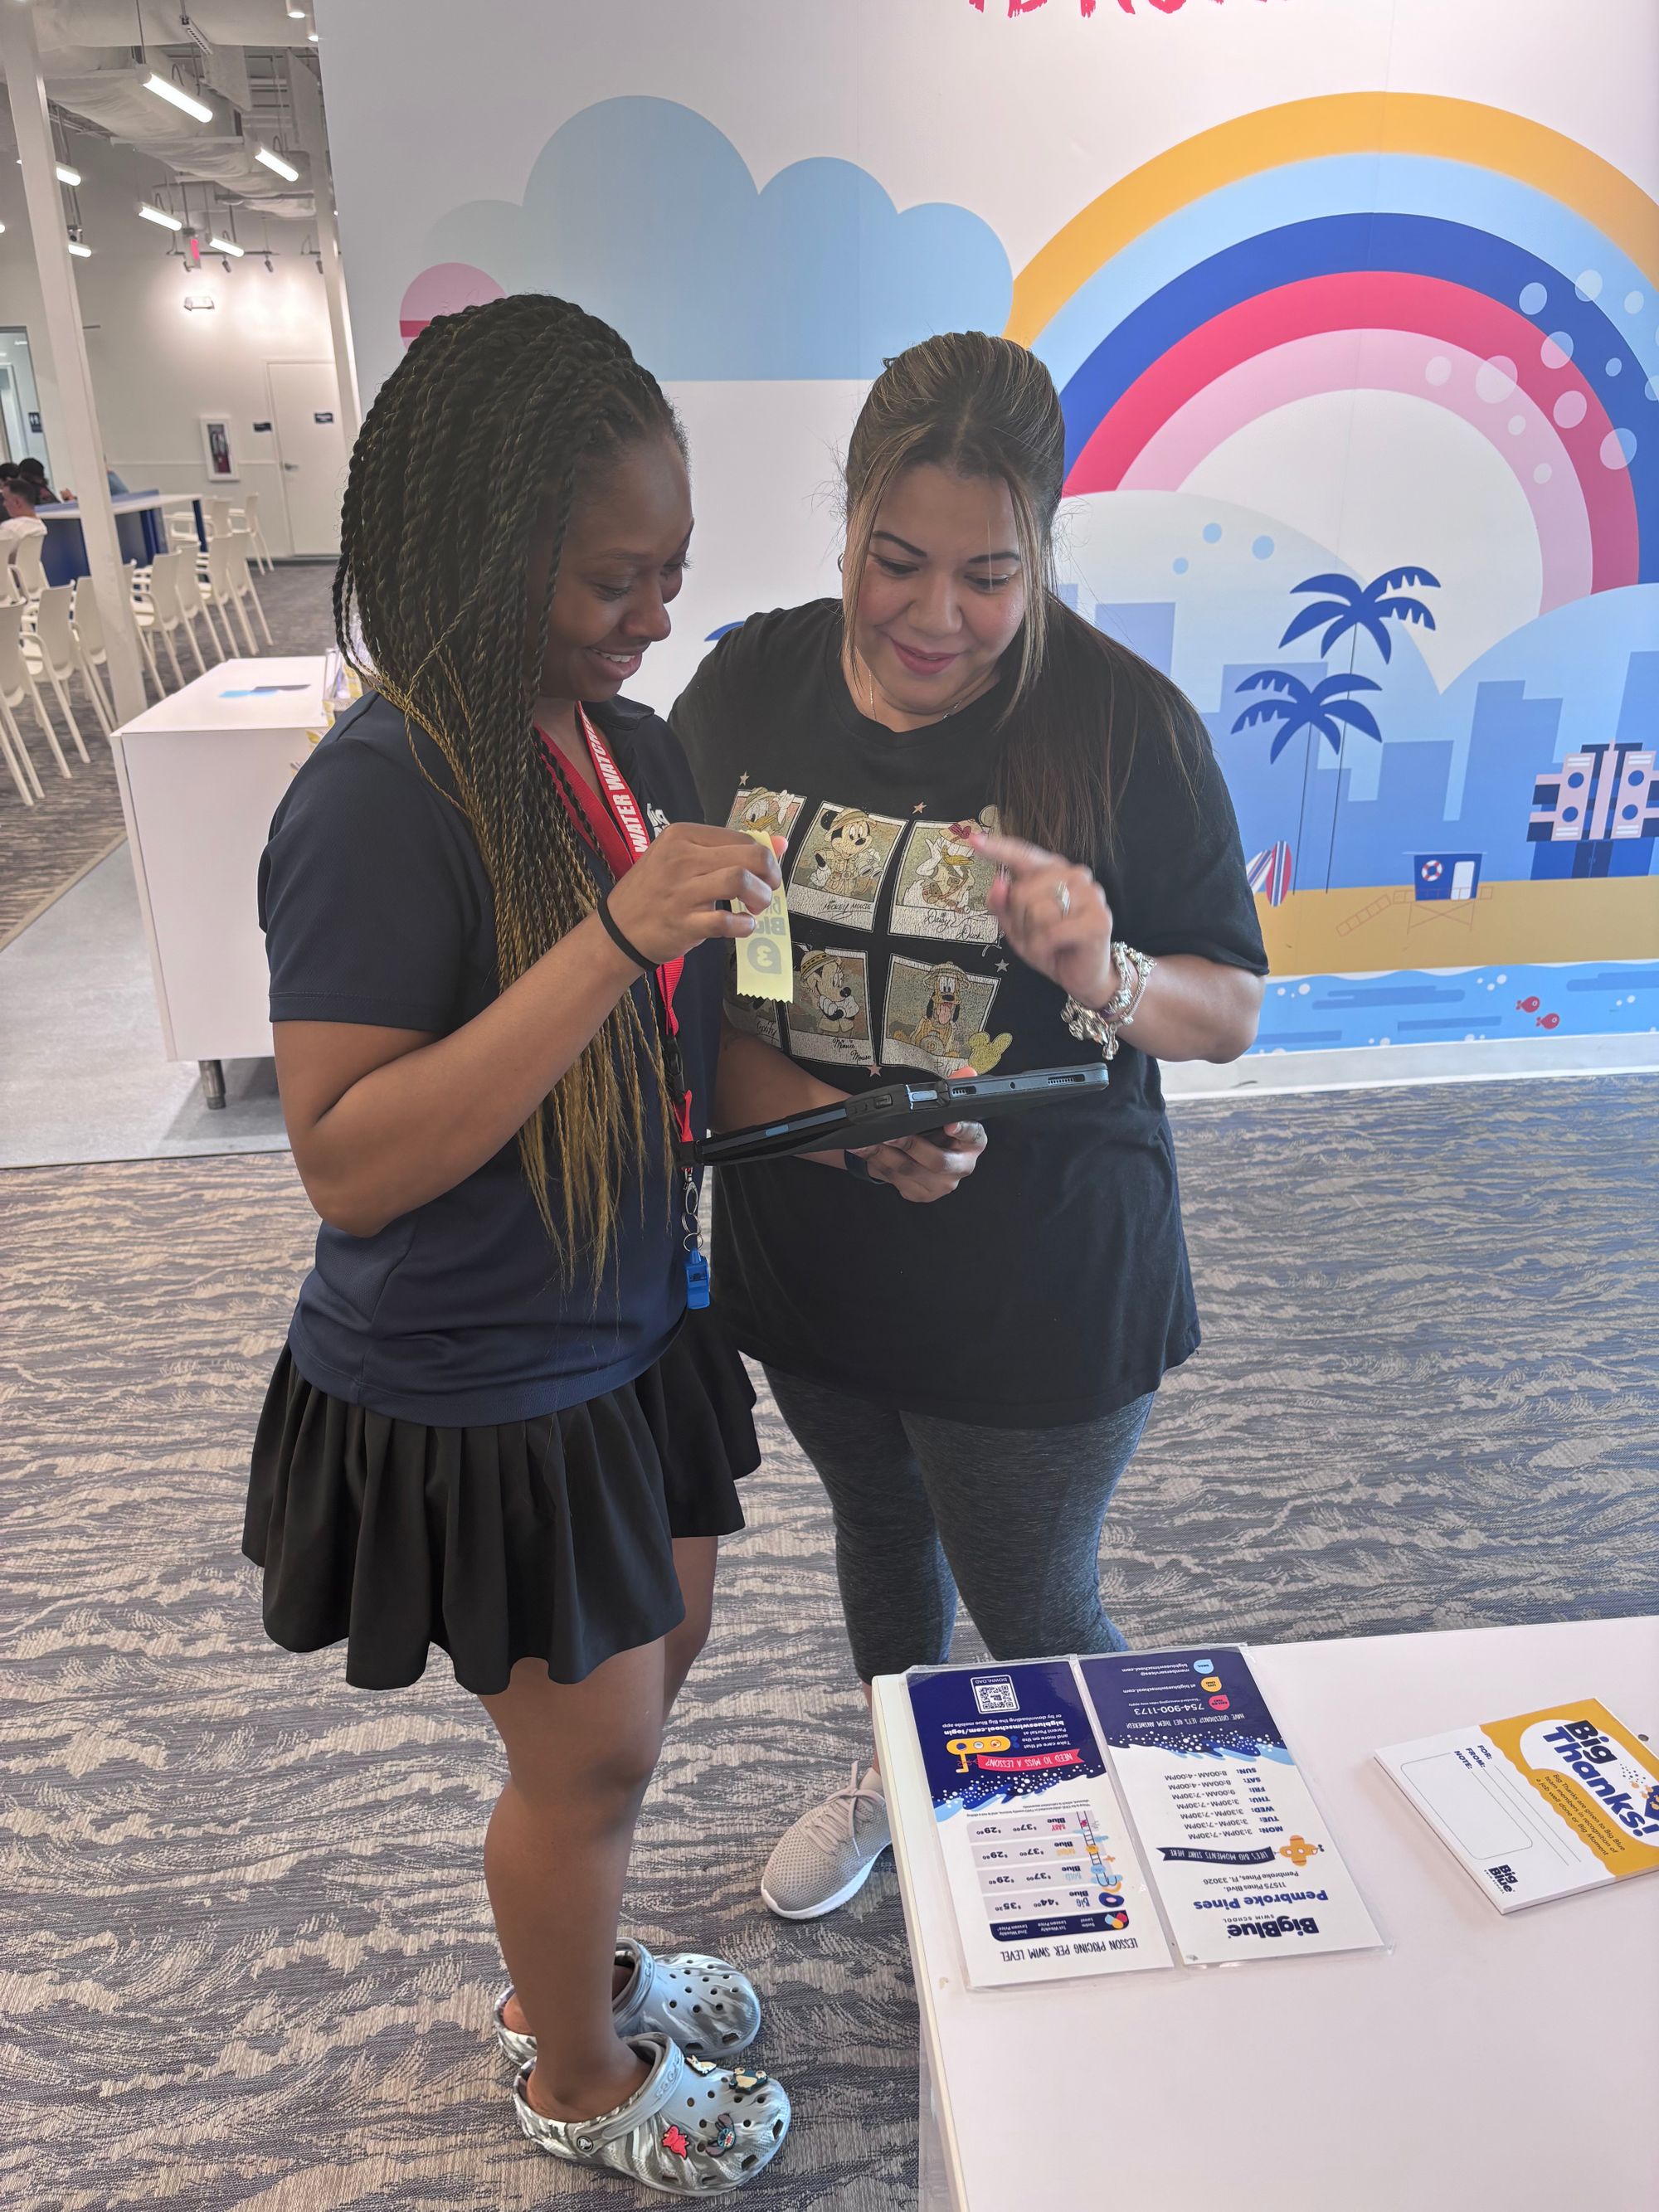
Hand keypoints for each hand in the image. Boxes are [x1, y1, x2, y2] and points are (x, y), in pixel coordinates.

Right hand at [605, 823, 781, 964]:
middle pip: (748, 857)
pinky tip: (743, 926)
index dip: (764, 857)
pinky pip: (726, 921)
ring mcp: (681, 891)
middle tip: (768, 890)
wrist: (617, 930)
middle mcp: (681, 858)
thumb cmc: (655, 891)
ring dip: (761, 897)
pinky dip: (744, 925)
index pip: (741, 838)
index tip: (764, 874)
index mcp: (682, 836)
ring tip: (756, 908)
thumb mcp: (684, 858)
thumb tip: (780, 843)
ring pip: (740, 881)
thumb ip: (730, 850)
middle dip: (770, 874)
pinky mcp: (683, 923)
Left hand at [851, 1060, 986, 1201]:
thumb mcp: (943, 1109)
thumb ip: (953, 1089)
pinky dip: (876, 1163)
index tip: (950, 1123)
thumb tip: (967, 1072)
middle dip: (909, 1145)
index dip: (963, 1129)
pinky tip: (865, 1150)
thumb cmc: (935, 1129)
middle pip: (937, 1161)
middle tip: (888, 1132)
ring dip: (884, 1154)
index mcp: (974, 1143)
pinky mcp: (920, 1193)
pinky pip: (895, 1179)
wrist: (919, 1156)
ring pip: (910, 1171)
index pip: (973, 1135)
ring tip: (866, 1139)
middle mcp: (961, 1167)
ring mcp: (941, 1185)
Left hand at [971, 829, 1117, 1008]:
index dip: (998, 847)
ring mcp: (1090, 894)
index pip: (1023, 854)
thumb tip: (997, 884)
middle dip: (1019, 921)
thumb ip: (1003, 905)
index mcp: (1053, 870)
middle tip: (1035, 935)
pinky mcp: (1098, 918)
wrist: (1083, 975)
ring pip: (1037, 911)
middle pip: (1023, 891)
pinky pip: (1052, 932)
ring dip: (1032, 936)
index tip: (973, 840)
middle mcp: (1074, 874)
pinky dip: (1044, 947)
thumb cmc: (1051, 946)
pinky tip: (1054, 950)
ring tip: (1047, 944)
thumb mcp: (1016, 926)